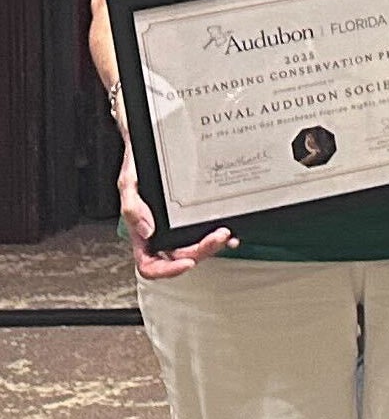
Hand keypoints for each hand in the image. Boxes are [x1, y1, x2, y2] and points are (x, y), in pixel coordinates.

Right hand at [117, 151, 232, 278]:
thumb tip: (147, 231)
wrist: (149, 147)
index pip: (150, 265)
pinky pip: (206, 234)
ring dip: (213, 246)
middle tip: (218, 236)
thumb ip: (132, 207)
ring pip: (196, 249)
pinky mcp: (191, 219)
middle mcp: (160, 236)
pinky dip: (219, 238)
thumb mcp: (128, 183)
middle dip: (202, 251)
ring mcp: (177, 229)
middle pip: (181, 257)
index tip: (187, 262)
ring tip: (225, 232)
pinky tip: (230, 233)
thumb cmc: (137, 167)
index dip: (168, 270)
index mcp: (141, 234)